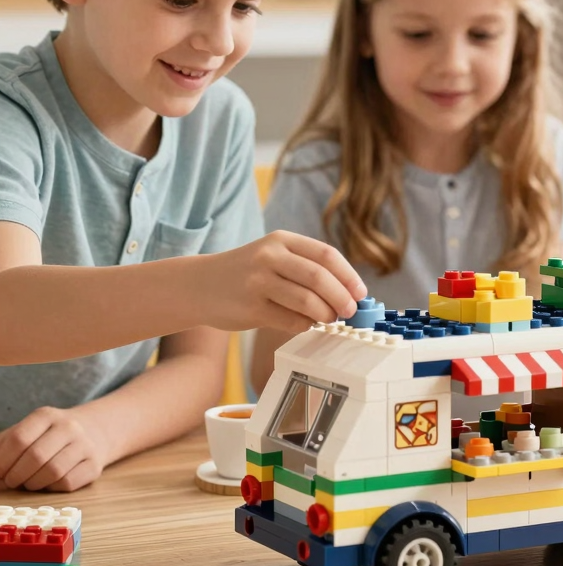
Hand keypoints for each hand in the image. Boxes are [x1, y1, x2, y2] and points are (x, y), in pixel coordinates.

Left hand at [0, 406, 110, 490]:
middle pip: (35, 457)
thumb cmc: (48, 436)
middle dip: (16, 476)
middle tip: (11, 481)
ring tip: (29, 482)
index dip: (2, 462)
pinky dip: (52, 488)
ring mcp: (85, 445)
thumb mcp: (27, 431)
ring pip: (53, 472)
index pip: (18, 439)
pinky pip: (67, 483)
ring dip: (33, 483)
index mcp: (47, 415)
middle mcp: (69, 427)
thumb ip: (3, 448)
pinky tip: (49, 482)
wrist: (94, 431)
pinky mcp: (95, 464)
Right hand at [194, 231, 366, 334]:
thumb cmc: (247, 274)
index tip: (361, 293)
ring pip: (307, 301)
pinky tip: (306, 324)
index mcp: (281, 240)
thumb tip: (350, 291)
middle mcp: (269, 256)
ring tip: (329, 318)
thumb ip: (306, 267)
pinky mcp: (250, 308)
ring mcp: (257, 282)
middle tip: (349, 311)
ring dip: (325, 314)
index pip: (326, 255)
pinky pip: (290, 320)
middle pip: (319, 278)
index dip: (349, 275)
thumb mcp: (274, 256)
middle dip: (341, 297)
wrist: (197, 286)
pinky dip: (305, 325)